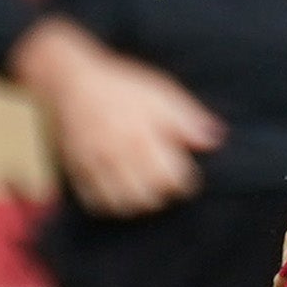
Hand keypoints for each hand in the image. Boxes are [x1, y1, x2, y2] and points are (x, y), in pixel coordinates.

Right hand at [15, 17, 224, 216]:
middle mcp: (117, 154)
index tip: (185, 172)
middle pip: (148, 198)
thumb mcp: (161, 92)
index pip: (172, 179)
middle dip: (162, 194)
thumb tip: (214, 141)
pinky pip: (95, 202)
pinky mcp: (77, 170)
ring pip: (122, 205)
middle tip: (164, 180)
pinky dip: (111, 203)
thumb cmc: (122, 86)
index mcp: (142, 135)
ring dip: (138, 203)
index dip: (184, 180)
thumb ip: (188, 119)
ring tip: (144, 188)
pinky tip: (120, 191)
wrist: (72, 81)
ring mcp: (95, 165)